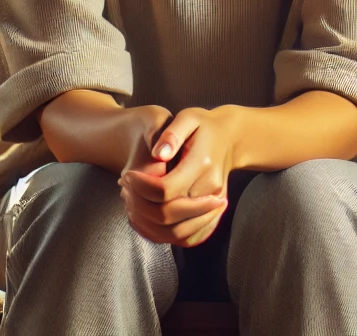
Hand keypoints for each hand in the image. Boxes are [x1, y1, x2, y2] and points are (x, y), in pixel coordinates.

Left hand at [120, 106, 236, 246]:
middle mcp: (210, 188)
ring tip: (133, 203)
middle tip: (126, 189)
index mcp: (203, 164)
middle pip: (167, 215)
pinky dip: (161, 234)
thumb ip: (172, 134)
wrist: (231, 139)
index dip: (140, 187)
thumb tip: (158, 154)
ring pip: (174, 233)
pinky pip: (184, 238)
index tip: (127, 175)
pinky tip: (146, 218)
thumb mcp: (189, 117)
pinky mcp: (210, 216)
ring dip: (146, 224)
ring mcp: (212, 205)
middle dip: (139, 207)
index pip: (165, 190)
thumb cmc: (205, 127)